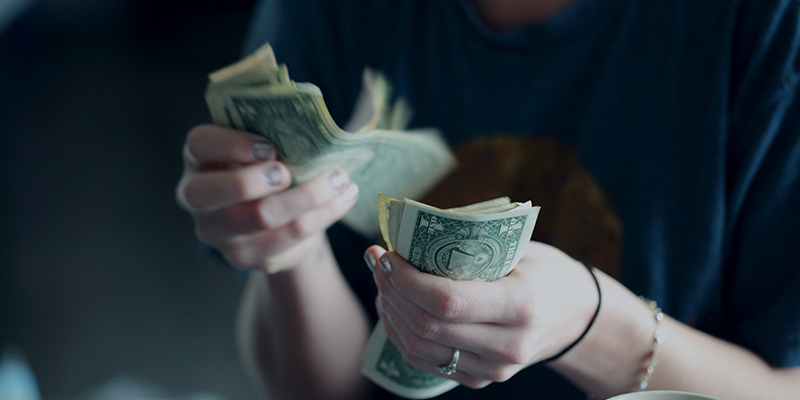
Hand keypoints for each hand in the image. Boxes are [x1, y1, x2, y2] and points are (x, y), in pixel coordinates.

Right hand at [176, 125, 358, 272]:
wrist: (275, 215)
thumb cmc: (267, 167)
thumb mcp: (262, 146)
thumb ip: (272, 132)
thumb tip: (313, 124)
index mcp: (199, 160)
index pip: (199, 145)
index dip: (230, 144)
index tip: (269, 147)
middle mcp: (198, 199)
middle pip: (210, 193)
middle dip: (253, 180)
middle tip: (289, 172)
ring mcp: (219, 234)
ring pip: (261, 217)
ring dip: (308, 196)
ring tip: (340, 179)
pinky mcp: (248, 257)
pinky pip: (290, 238)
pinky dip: (323, 215)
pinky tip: (344, 198)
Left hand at [366, 241, 598, 388]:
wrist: (576, 317)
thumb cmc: (545, 271)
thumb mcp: (519, 249)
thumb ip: (470, 245)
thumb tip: (409, 232)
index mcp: (520, 305)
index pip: (447, 301)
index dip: (406, 280)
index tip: (387, 254)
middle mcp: (507, 345)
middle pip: (426, 326)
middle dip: (391, 291)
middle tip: (377, 261)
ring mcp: (494, 369)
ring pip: (419, 348)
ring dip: (390, 312)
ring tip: (382, 281)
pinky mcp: (480, 379)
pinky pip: (426, 362)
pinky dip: (401, 333)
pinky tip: (394, 306)